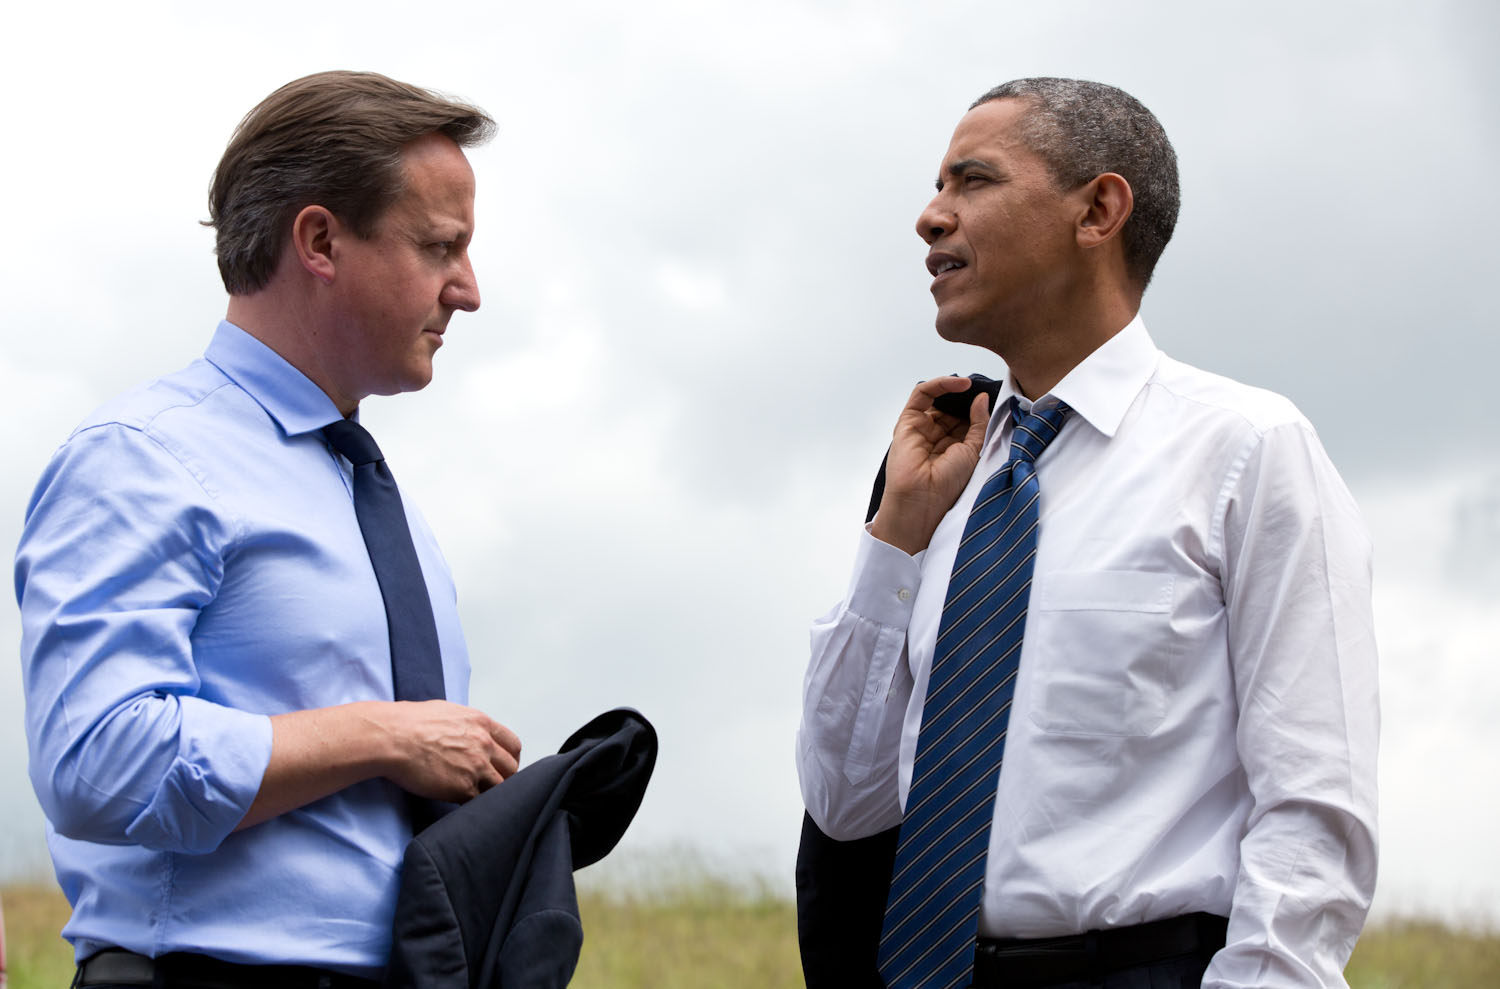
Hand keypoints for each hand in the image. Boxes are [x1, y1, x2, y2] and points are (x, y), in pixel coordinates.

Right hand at [375, 700, 522, 802]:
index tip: (504, 766)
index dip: (510, 758)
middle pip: (511, 768)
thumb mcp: (447, 712)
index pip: (513, 745)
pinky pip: (479, 802)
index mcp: (481, 723)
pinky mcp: (463, 788)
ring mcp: (476, 767)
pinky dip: (473, 805)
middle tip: (491, 784)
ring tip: (477, 796)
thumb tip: (468, 733)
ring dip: (490, 793)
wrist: (392, 738)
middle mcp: (484, 744)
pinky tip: (462, 802)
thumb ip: (466, 725)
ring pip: (500, 788)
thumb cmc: (409, 723)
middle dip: (504, 777)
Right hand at [870, 376, 990, 554]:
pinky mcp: (907, 421)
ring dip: (957, 389)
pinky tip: (961, 384)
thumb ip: (979, 423)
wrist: (922, 500)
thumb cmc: (947, 484)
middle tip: (983, 388)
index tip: (993, 398)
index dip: (978, 406)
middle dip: (968, 396)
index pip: (966, 417)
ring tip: (973, 386)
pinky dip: (941, 384)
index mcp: (953, 445)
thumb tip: (981, 399)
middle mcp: (937, 435)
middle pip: (952, 406)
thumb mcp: (974, 450)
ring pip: (939, 398)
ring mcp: (921, 427)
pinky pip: (922, 393)